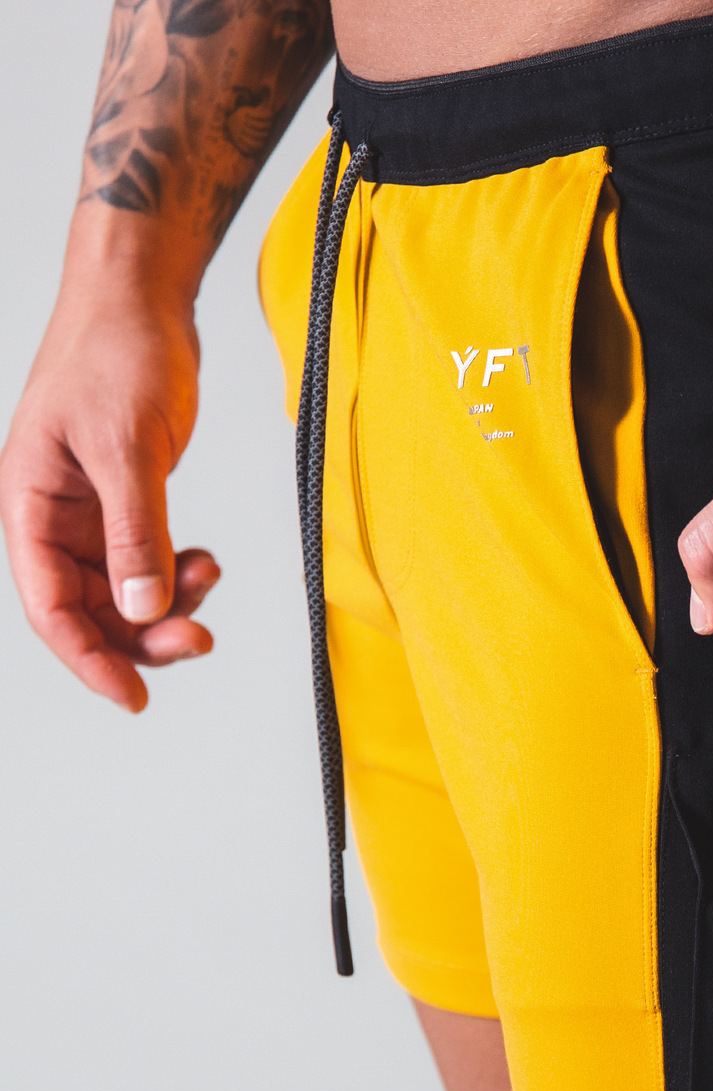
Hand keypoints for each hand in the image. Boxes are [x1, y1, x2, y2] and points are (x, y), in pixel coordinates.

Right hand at [0, 277, 218, 712]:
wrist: (141, 300)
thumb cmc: (116, 353)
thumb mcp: (125, 446)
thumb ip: (135, 531)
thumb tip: (144, 608)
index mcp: (29, 504)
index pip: (51, 607)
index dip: (89, 659)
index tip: (133, 697)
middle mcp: (55, 516)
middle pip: (92, 609)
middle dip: (143, 633)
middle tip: (202, 639)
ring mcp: (92, 510)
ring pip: (126, 590)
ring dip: (169, 603)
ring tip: (211, 579)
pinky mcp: (129, 500)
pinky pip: (150, 560)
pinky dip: (180, 572)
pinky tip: (208, 562)